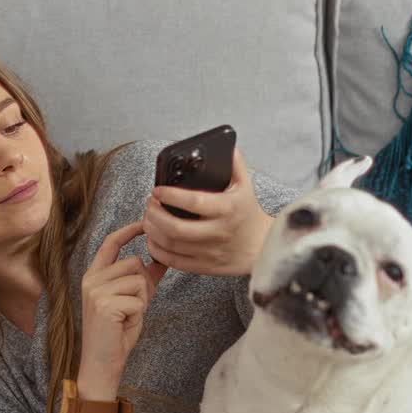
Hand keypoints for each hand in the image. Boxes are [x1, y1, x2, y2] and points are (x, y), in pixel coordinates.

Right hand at [78, 221, 167, 396]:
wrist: (103, 362)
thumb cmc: (117, 332)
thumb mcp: (132, 300)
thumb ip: (143, 279)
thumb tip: (162, 258)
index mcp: (93, 275)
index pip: (111, 243)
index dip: (129, 230)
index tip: (145, 222)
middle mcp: (91, 279)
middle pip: (133, 262)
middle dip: (143, 284)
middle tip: (133, 307)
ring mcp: (96, 291)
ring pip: (138, 279)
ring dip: (141, 300)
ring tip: (128, 316)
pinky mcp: (105, 304)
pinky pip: (139, 299)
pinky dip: (139, 313)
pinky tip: (125, 323)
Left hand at [144, 148, 273, 276]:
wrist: (263, 248)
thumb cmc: (249, 214)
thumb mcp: (246, 186)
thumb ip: (234, 165)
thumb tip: (227, 145)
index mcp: (227, 209)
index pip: (193, 202)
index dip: (170, 196)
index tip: (157, 190)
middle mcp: (218, 232)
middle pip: (176, 228)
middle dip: (155, 214)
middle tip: (149, 204)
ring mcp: (210, 252)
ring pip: (171, 245)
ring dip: (152, 230)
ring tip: (148, 218)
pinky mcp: (204, 267)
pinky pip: (173, 261)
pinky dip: (157, 250)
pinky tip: (153, 238)